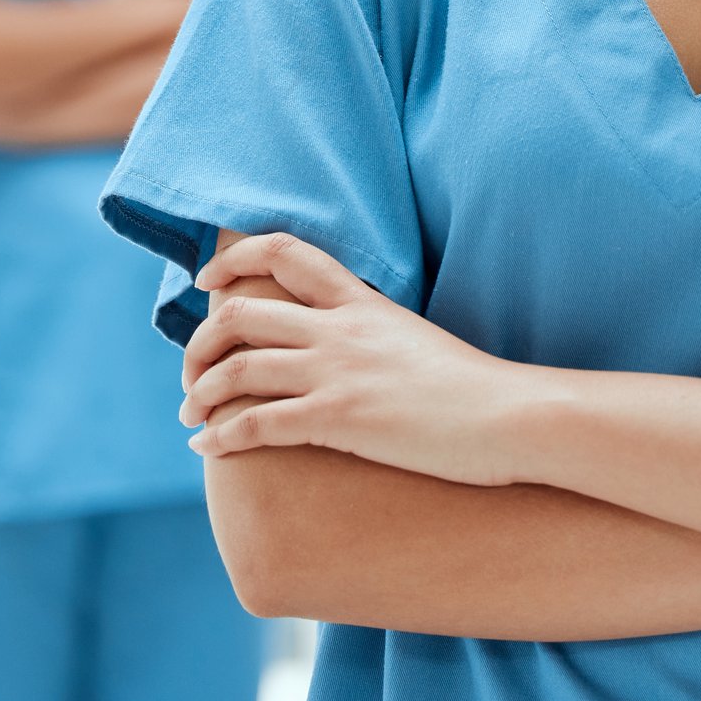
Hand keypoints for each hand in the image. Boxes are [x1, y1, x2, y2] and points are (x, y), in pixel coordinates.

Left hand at [181, 233, 523, 486]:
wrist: (509, 415)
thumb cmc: (473, 388)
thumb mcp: (413, 338)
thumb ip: (371, 333)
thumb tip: (345, 348)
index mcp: (361, 301)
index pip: (284, 252)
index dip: (234, 259)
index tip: (208, 281)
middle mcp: (340, 328)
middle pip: (241, 313)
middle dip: (201, 342)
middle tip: (192, 371)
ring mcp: (337, 371)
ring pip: (239, 367)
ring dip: (200, 391)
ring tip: (190, 413)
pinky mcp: (338, 418)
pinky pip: (257, 424)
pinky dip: (221, 436)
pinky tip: (207, 448)